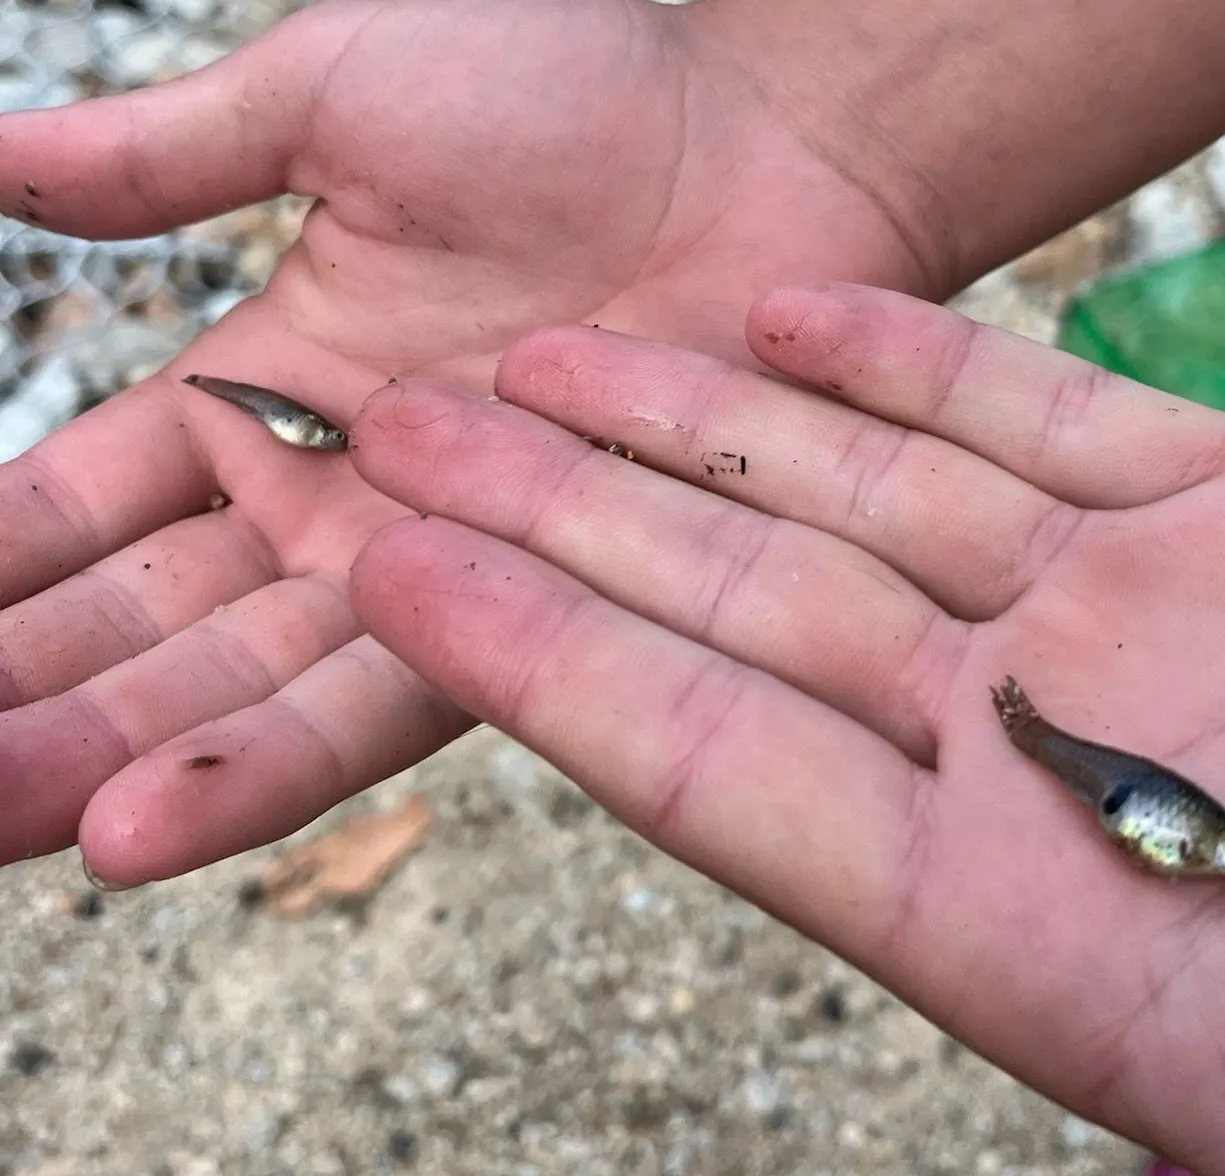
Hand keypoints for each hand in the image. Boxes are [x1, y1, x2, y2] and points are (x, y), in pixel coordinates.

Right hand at [0, 0, 924, 882]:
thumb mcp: (327, 102)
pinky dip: (260, 763)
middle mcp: (345, 497)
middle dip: (28, 695)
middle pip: (152, 624)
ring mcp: (444, 556)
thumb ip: (168, 162)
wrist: (761, 133)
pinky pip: (388, 696)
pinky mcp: (543, 599)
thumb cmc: (568, 86)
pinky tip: (132, 828)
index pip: (92, 505)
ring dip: (111, 755)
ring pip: (245, 686)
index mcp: (273, 389)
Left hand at [348, 281, 1224, 1173]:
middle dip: (563, 520)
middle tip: (397, 434)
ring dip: (694, 427)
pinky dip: (918, 362)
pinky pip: (1047, 414)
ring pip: (860, 496)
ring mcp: (1137, 616)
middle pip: (739, 609)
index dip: (544, 669)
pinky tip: (783, 316)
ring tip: (545, 357)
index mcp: (1016, 912)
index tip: (396, 586)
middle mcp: (1036, 748)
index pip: (710, 766)